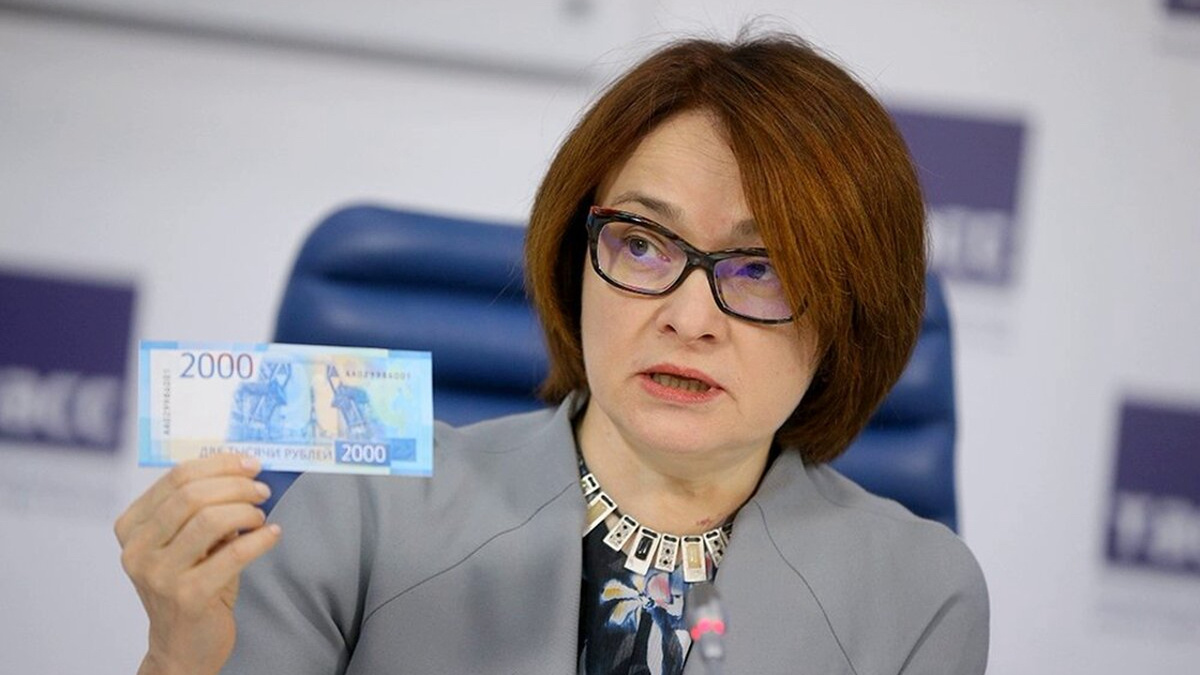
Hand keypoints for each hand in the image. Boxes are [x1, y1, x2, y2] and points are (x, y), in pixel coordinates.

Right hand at [114, 455, 281, 674]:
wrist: (183, 647)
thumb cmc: (191, 585)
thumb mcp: (189, 543)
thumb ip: (204, 509)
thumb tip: (246, 472)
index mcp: (132, 527)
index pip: (176, 477)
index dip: (219, 464)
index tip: (250, 463)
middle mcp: (138, 550)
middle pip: (192, 495)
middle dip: (236, 485)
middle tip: (261, 489)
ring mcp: (159, 575)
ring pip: (210, 520)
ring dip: (246, 511)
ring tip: (260, 515)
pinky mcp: (187, 597)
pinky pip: (232, 554)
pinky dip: (260, 539)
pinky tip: (272, 534)